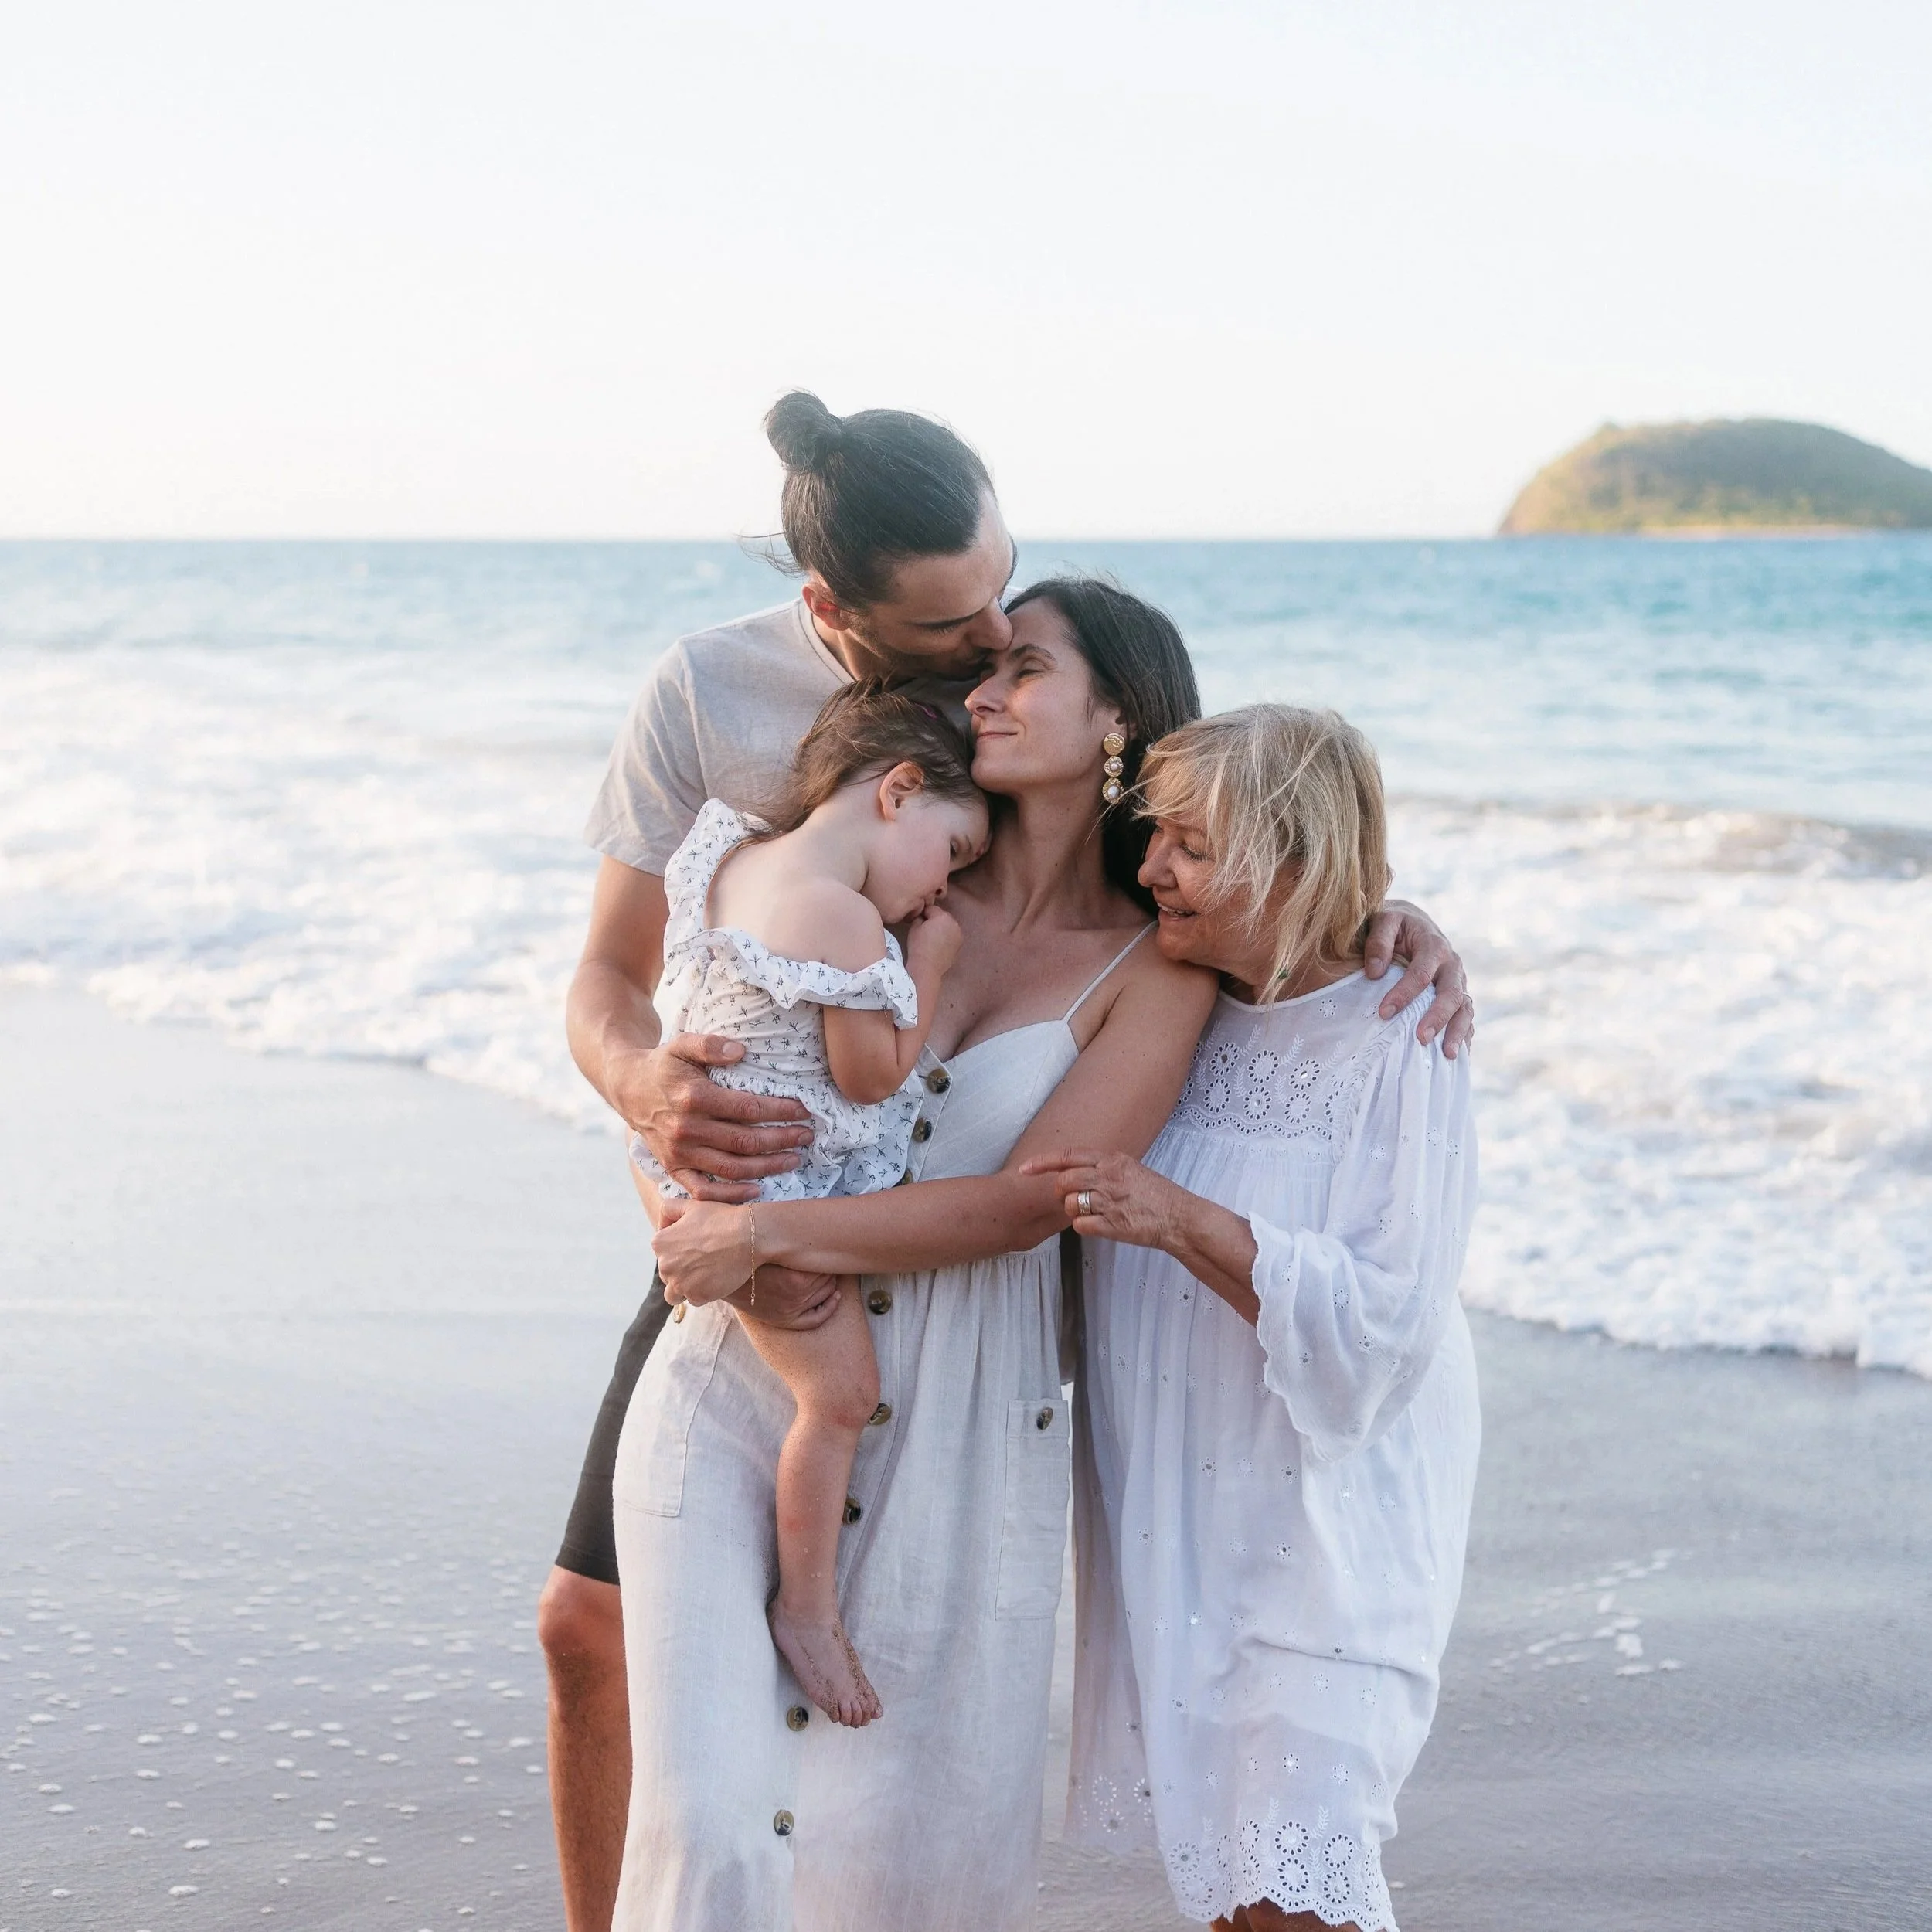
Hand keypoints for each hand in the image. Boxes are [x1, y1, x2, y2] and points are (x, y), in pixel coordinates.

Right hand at [611, 1033, 813, 1200]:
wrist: (628, 1086)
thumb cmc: (664, 1064)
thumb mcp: (683, 1044)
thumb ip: (711, 1045)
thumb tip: (741, 1051)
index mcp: (694, 1098)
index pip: (747, 1109)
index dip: (779, 1112)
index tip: (803, 1110)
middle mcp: (687, 1130)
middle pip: (745, 1142)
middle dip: (782, 1140)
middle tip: (808, 1136)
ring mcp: (679, 1153)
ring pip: (731, 1169)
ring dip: (768, 1167)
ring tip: (794, 1159)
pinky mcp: (673, 1168)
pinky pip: (704, 1191)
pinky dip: (731, 1196)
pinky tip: (757, 1190)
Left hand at [653, 1203, 842, 1328]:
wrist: (748, 1235)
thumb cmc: (721, 1218)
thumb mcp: (692, 1205)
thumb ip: (669, 1209)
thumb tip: (661, 1225)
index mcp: (660, 1243)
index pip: (662, 1254)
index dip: (678, 1251)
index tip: (695, 1248)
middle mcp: (664, 1265)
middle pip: (667, 1274)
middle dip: (681, 1270)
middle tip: (704, 1260)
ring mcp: (680, 1283)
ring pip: (675, 1293)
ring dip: (687, 1287)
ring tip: (706, 1275)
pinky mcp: (697, 1296)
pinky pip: (694, 1299)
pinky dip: (703, 1293)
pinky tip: (716, 1280)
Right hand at [904, 903, 963, 978]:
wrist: (927, 968)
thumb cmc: (918, 946)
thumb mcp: (914, 927)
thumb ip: (920, 917)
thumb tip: (923, 916)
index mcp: (943, 917)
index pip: (932, 909)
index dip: (923, 914)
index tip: (917, 921)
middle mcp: (954, 924)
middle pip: (942, 916)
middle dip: (934, 920)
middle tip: (924, 930)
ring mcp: (959, 935)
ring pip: (948, 926)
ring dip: (941, 928)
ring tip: (931, 938)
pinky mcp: (959, 945)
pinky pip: (951, 936)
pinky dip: (946, 937)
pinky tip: (937, 945)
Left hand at [1019, 1149, 1190, 1251]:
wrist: (1178, 1217)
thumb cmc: (1154, 1193)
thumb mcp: (1129, 1168)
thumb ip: (1102, 1166)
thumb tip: (1072, 1169)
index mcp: (1112, 1160)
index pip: (1067, 1156)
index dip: (1041, 1162)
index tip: (1024, 1169)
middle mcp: (1108, 1178)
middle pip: (1063, 1182)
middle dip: (1060, 1192)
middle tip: (1071, 1198)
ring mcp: (1110, 1202)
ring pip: (1069, 1205)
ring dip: (1072, 1211)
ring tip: (1090, 1211)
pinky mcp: (1112, 1225)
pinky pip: (1080, 1226)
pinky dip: (1084, 1227)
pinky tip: (1098, 1224)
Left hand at [1362, 900, 1472, 1058]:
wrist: (1412, 923)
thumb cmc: (1394, 925)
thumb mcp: (1383, 921)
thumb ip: (1378, 942)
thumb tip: (1374, 972)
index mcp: (1433, 945)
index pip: (1422, 973)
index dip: (1404, 993)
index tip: (1384, 1012)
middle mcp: (1451, 965)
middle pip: (1451, 994)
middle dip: (1437, 1017)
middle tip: (1420, 1039)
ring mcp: (1458, 982)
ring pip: (1465, 1008)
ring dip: (1457, 1031)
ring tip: (1448, 1055)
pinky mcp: (1458, 995)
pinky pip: (1466, 1017)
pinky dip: (1464, 1034)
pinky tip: (1456, 1055)